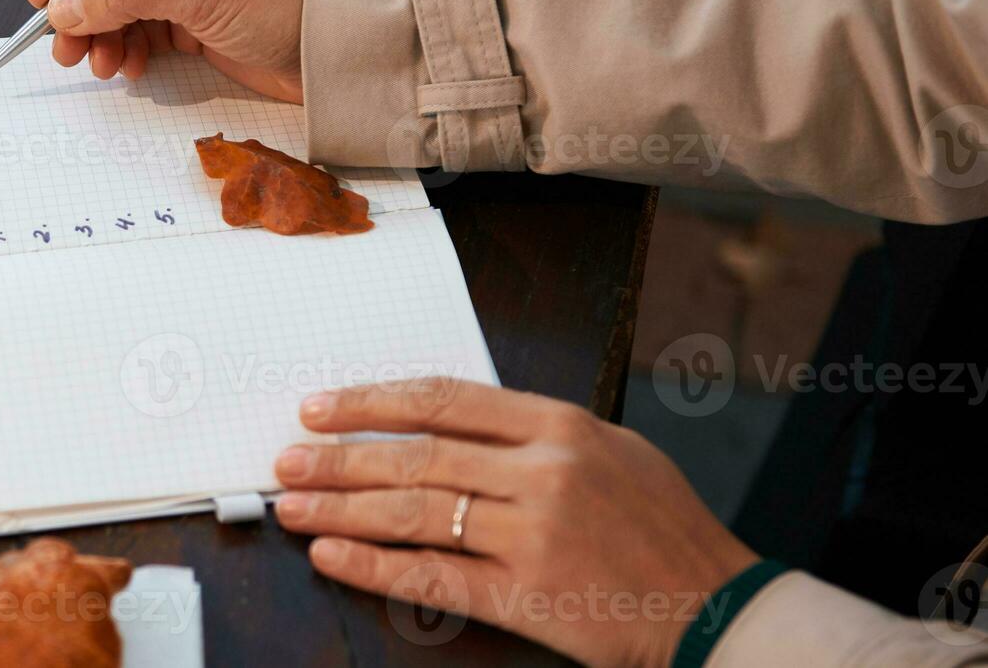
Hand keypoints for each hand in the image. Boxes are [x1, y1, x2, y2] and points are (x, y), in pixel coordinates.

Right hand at [26, 0, 310, 102]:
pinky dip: (126, 50)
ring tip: (100, 66)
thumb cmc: (278, 1)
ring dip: (99, 34)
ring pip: (116, 3)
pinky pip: (139, 31)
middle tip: (63, 47)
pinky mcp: (192, 22)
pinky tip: (129, 70)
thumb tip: (61, 6)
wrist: (333, 49)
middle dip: (79, 5)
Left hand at [273, 379, 758, 667]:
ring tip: (293, 506)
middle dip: (338, 458)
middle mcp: (541, 472)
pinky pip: (434, 578)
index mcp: (557, 425)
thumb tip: (443, 422)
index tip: (320, 408)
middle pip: (414, 456)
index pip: (441, 400)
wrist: (716, 604)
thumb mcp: (608, 447)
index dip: (370, 403)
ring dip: (341, 508)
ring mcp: (533, 534)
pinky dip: (374, 567)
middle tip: (288, 460)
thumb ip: (530, 431)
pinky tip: (333, 557)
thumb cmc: (662, 525)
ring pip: (413, 514)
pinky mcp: (527, 595)